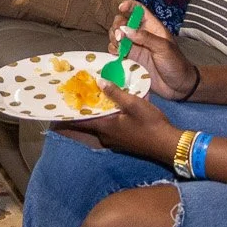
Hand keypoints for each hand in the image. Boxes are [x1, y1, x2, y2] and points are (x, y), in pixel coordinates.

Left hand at [56, 84, 181, 162]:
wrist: (168, 145)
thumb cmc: (151, 124)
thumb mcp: (134, 104)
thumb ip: (116, 93)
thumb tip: (99, 81)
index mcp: (105, 127)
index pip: (80, 121)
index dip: (67, 114)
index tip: (58, 107)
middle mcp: (106, 136)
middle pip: (87, 123)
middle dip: (81, 111)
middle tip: (74, 98)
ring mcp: (114, 140)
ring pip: (98, 125)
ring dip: (94, 114)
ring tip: (90, 100)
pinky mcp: (122, 141)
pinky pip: (108, 128)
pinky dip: (104, 118)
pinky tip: (109, 109)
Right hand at [112, 1, 200, 100]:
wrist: (178, 85)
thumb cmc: (176, 63)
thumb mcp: (163, 48)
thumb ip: (145, 38)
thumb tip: (125, 30)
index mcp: (152, 27)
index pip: (139, 10)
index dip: (129, 6)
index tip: (120, 7)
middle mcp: (142, 35)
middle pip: (124, 22)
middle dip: (118, 26)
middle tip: (119, 36)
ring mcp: (135, 47)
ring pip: (118, 36)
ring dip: (114, 38)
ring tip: (117, 46)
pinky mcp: (131, 59)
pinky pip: (117, 51)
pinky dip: (113, 50)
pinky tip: (115, 53)